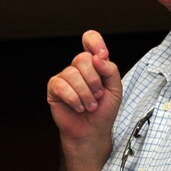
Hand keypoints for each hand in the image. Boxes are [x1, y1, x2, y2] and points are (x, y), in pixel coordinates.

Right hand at [47, 30, 122, 156]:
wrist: (93, 131)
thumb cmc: (104, 110)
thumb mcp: (115, 89)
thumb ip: (111, 70)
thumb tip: (97, 57)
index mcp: (94, 63)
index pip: (90, 39)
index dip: (95, 42)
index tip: (103, 55)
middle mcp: (78, 68)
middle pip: (83, 59)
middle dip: (94, 80)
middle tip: (98, 95)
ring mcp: (64, 77)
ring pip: (72, 74)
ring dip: (85, 94)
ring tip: (90, 106)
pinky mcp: (54, 89)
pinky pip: (61, 86)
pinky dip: (74, 99)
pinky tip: (78, 107)